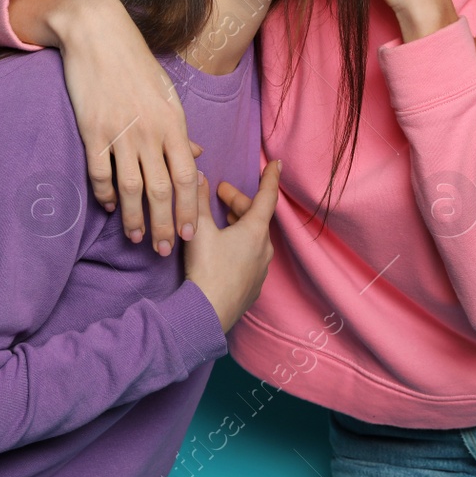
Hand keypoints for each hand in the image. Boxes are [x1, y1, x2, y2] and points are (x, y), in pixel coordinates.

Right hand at [46, 0, 200, 254]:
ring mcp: (120, 133)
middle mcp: (150, 133)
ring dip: (134, 218)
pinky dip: (105, 194)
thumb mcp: (167, 96)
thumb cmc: (137, 65)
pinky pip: (100, 173)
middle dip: (163, 225)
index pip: (186, 177)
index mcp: (172, 124)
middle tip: (162, 250)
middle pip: (161, 190)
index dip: (188, 209)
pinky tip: (109, 207)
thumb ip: (179, 131)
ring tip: (135, 238)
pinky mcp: (92, 132)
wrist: (100, 36)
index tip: (189, 234)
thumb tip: (196, 157)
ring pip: (131, 189)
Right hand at [183, 161, 279, 332]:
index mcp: (256, 231)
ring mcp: (261, 269)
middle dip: (238, 202)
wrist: (208, 313)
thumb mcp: (199, 230)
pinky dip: (240, 246)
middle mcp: (265, 248)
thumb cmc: (206, 269)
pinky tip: (224, 250)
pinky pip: (250, 258)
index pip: (267, 196)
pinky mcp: (254, 286)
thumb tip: (199, 176)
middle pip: (256, 217)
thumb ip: (198, 201)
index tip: (277, 163)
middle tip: (219, 193)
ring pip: (253, 238)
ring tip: (221, 220)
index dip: (270, 177)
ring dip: (239, 225)